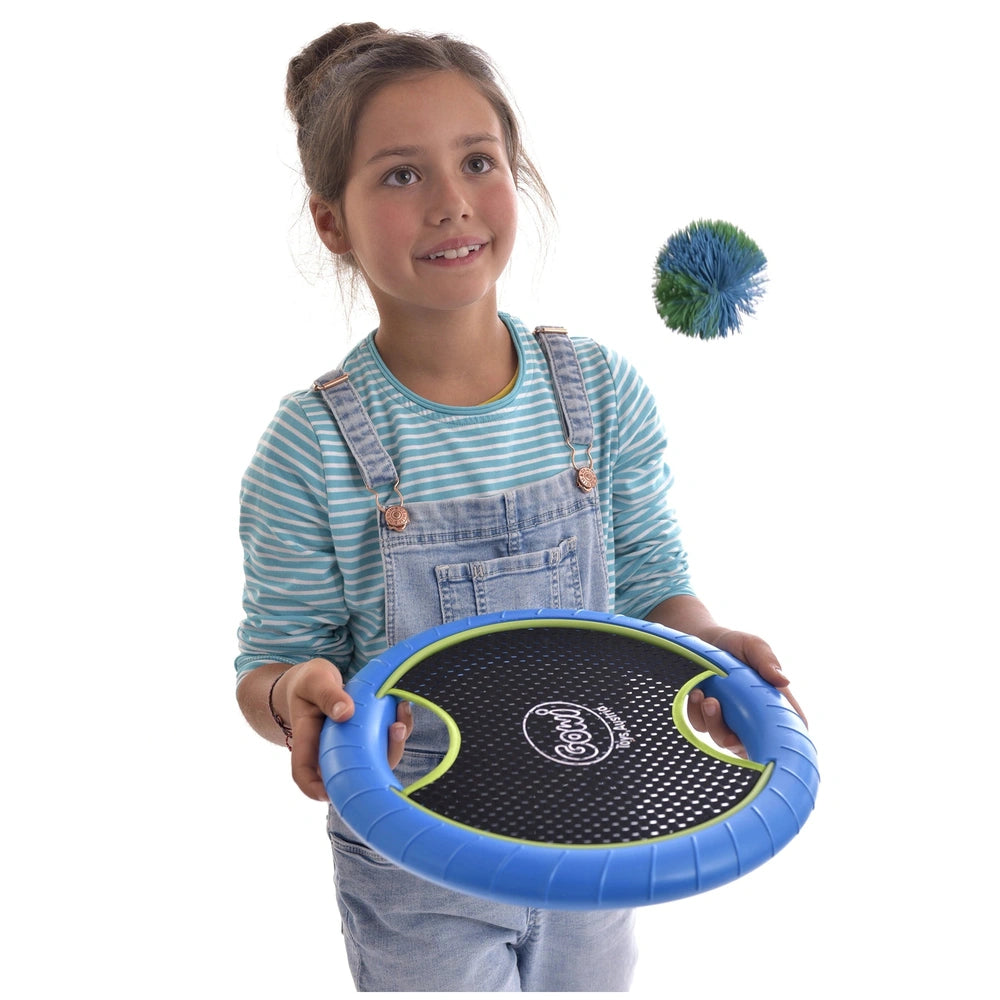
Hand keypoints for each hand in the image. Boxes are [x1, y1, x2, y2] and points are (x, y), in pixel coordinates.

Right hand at [275, 659, 413, 800]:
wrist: (318, 681)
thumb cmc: (310, 683)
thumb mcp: (314, 680)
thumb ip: (327, 695)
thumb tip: (346, 713)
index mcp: (307, 739)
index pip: (303, 772)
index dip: (314, 788)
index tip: (330, 794)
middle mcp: (329, 750)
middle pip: (348, 774)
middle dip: (376, 765)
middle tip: (395, 730)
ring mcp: (349, 747)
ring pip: (372, 762)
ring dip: (394, 744)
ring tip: (402, 715)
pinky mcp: (366, 738)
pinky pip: (384, 743)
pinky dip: (397, 730)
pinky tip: (402, 707)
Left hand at [687, 630, 805, 756]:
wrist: (704, 640)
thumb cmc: (736, 645)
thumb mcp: (753, 646)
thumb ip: (767, 661)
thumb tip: (783, 681)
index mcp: (772, 702)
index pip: (789, 730)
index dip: (784, 743)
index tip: (767, 739)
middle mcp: (753, 716)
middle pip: (751, 744)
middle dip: (733, 736)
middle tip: (716, 704)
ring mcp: (730, 720)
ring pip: (723, 738)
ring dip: (712, 721)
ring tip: (705, 697)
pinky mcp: (707, 718)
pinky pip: (701, 726)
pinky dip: (697, 713)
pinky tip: (696, 694)